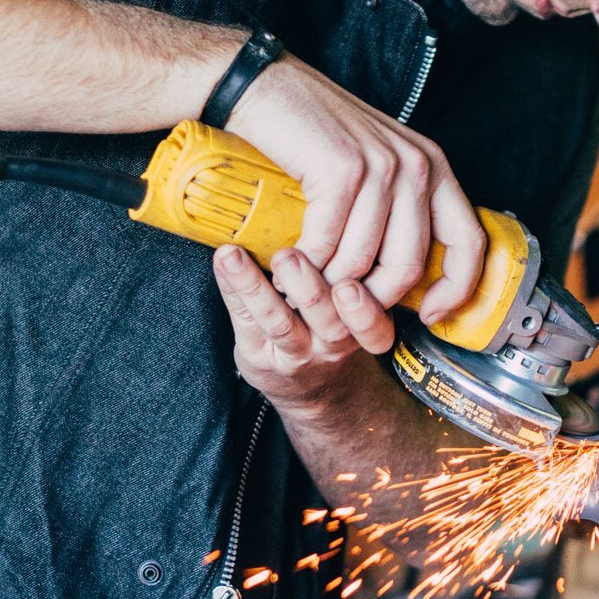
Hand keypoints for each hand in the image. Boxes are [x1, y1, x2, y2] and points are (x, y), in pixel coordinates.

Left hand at [213, 244, 389, 408]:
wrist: (315, 391)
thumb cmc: (336, 330)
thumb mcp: (362, 312)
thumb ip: (358, 273)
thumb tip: (344, 207)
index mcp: (365, 329)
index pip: (373, 326)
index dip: (364, 310)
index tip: (349, 285)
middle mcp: (332, 343)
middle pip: (326, 321)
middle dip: (308, 288)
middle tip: (288, 256)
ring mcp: (293, 351)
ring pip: (278, 323)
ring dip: (255, 286)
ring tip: (236, 257)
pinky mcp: (258, 354)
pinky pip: (245, 319)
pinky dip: (233, 287)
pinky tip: (224, 260)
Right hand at [223, 55, 485, 322]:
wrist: (264, 89)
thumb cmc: (314, 133)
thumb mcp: (373, 167)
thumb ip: (398, 211)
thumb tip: (403, 281)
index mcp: (433, 166)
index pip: (469, 241)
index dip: (456, 289)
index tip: (427, 315)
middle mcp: (416, 165)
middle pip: (407, 266)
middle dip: (369, 299)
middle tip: (336, 304)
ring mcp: (381, 166)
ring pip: (361, 262)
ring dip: (325, 284)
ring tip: (302, 281)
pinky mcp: (342, 171)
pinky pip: (326, 245)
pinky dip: (304, 263)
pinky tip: (288, 261)